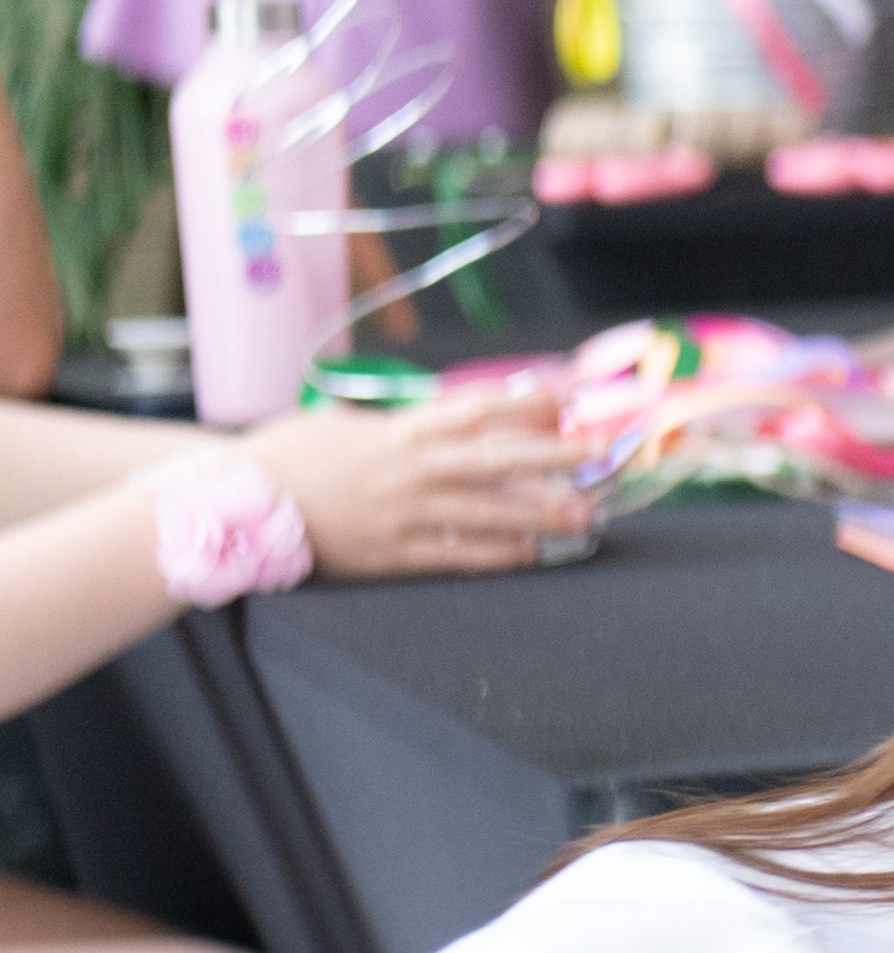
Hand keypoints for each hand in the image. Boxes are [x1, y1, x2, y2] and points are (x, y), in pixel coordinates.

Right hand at [249, 384, 591, 575]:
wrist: (232, 505)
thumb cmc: (286, 458)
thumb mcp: (343, 424)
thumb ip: (400, 424)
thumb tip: (453, 417)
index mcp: (397, 432)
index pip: (474, 410)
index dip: (525, 403)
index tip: (569, 398)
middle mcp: (407, 471)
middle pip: (496, 460)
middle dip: (554, 456)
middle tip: (602, 453)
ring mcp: (401, 515)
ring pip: (487, 511)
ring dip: (542, 513)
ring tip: (587, 515)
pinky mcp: (390, 554)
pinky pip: (456, 553)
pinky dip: (498, 553)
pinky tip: (533, 553)